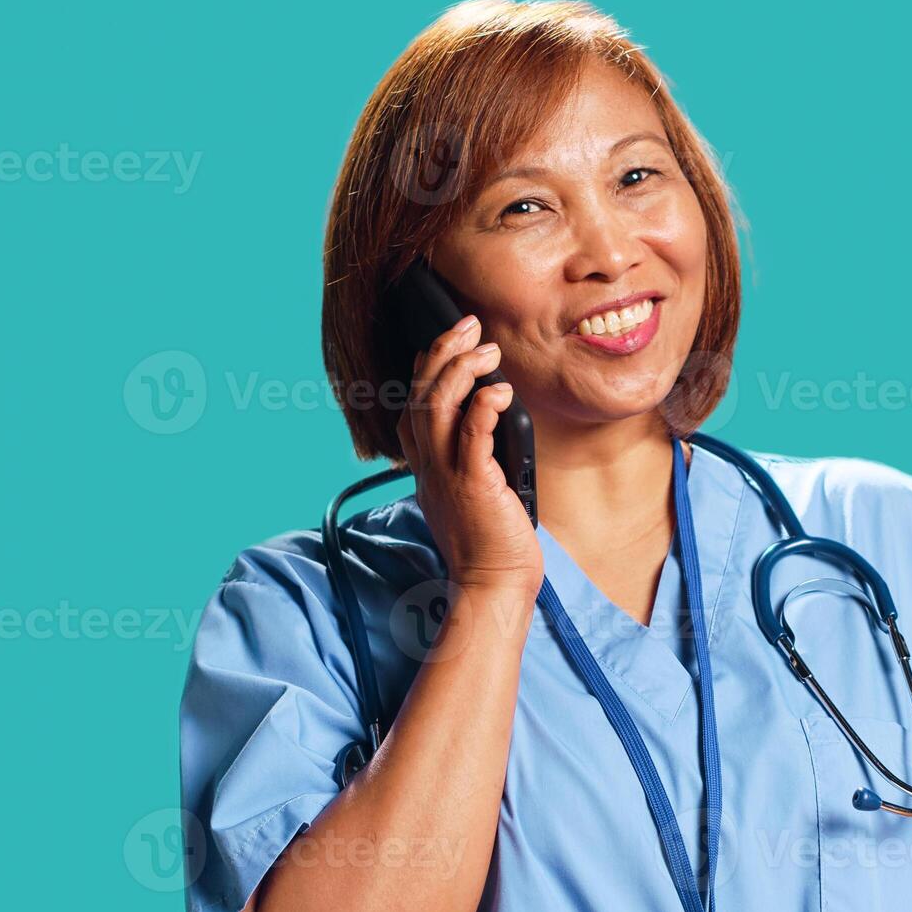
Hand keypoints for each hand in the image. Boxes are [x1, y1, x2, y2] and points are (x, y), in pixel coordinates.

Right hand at [396, 314, 543, 599]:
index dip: (423, 370)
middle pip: (420, 394)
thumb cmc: (491, 545)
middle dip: (442, 352)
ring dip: (461, 368)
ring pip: (438, 405)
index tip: (443, 344)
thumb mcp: (471, 495)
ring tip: (487, 347)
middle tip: (467, 325)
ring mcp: (446, 474)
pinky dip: (483, 405)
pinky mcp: (473, 484)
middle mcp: (428, 467)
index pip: (411, 408)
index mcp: (425, 469)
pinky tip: (499, 389)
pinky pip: (472, 433)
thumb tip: (490, 430)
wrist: (492, 586)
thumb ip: (470, 462)